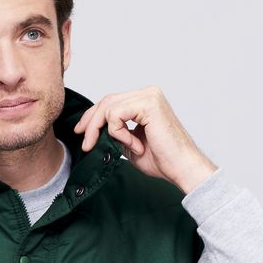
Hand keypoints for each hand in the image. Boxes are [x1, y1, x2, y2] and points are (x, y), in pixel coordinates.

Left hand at [73, 85, 217, 193]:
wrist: (181, 168)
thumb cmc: (162, 160)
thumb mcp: (130, 145)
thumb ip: (115, 134)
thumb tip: (96, 132)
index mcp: (144, 101)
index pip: (111, 102)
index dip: (92, 116)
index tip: (81, 132)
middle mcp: (147, 93)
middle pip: (107, 100)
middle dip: (91, 122)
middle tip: (85, 143)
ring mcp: (149, 96)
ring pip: (109, 106)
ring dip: (104, 130)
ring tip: (120, 147)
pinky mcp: (149, 104)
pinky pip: (117, 115)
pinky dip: (119, 133)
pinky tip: (134, 145)